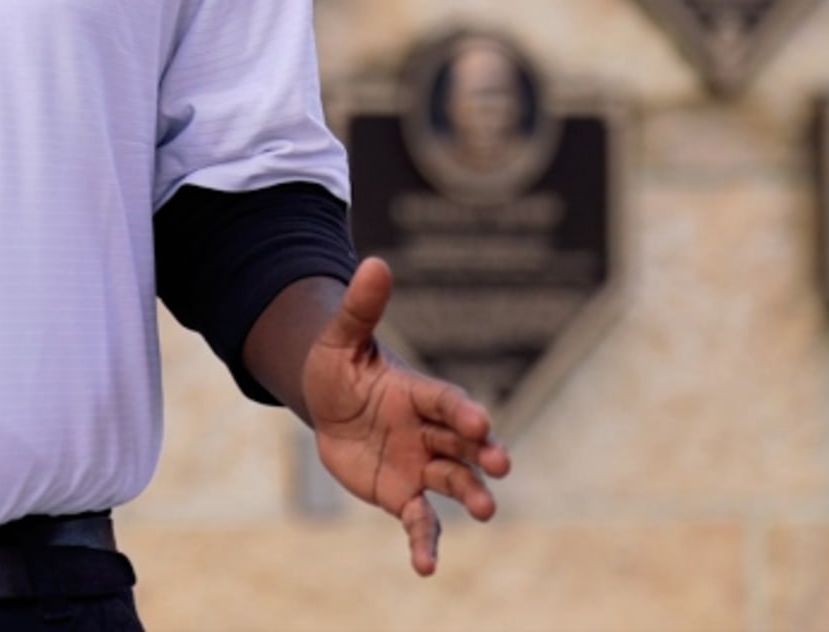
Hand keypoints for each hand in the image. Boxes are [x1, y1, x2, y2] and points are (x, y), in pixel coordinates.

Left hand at [300, 258, 510, 575]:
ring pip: (454, 483)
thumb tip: (375, 262)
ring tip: (487, 510)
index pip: (446, 401)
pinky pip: (421, 523)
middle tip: (499, 464)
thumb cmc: (339, 367)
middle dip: (482, 454)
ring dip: (471, 495)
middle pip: (462, 445)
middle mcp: (431, 432)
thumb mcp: (341, 339)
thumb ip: (362, 308)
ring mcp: (422, 466)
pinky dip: (425, 543)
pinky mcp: (406, 496)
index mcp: (420, 393)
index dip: (461, 410)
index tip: (478, 420)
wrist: (328, 405)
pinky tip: (425, 568)